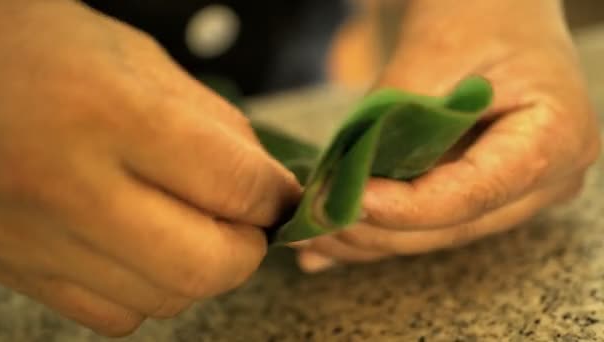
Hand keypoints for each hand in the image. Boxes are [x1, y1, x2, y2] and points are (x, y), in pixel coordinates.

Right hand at [0, 1, 299, 335]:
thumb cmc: (39, 50)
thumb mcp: (137, 60)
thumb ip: (215, 125)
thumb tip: (268, 184)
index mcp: (109, 114)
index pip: (233, 184)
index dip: (276, 196)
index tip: (282, 196)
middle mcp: (69, 188)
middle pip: (204, 265)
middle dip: (247, 249)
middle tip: (247, 221)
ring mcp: (38, 241)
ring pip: (165, 299)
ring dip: (201, 269)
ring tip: (192, 224)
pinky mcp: (20, 271)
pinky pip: (116, 314)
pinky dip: (151, 289)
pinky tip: (143, 247)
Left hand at [298, 0, 600, 271]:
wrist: (489, 13)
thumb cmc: (477, 14)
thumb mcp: (436, 53)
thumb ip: (396, 118)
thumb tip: (345, 179)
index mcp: (557, 137)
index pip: (476, 193)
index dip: (408, 207)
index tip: (350, 200)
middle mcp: (543, 179)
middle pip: (452, 225)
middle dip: (377, 230)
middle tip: (315, 220)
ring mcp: (511, 193)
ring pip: (433, 233)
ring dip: (369, 237)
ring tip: (312, 230)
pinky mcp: (477, 194)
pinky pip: (425, 223)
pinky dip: (376, 230)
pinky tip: (330, 240)